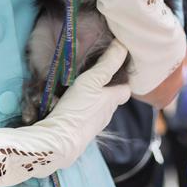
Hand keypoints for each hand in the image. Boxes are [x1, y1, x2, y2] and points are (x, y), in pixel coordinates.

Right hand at [34, 40, 130, 166]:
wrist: (60, 141)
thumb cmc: (78, 108)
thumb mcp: (91, 81)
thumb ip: (107, 65)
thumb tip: (123, 46)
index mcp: (113, 100)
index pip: (125, 89)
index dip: (123, 79)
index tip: (115, 67)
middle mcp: (107, 114)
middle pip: (111, 98)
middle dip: (106, 88)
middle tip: (94, 73)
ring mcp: (94, 124)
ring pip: (98, 107)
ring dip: (93, 98)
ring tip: (80, 86)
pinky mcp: (81, 131)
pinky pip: (85, 115)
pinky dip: (81, 108)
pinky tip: (69, 102)